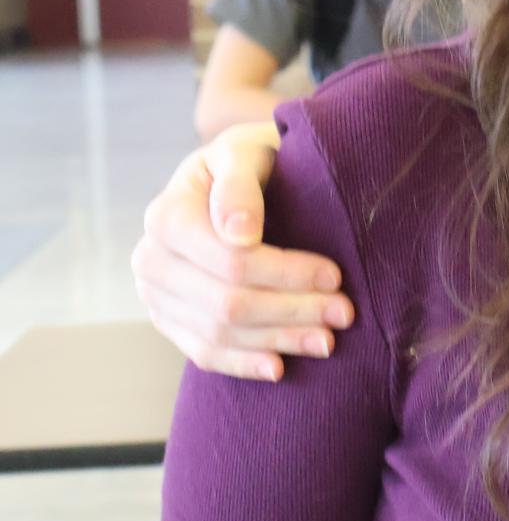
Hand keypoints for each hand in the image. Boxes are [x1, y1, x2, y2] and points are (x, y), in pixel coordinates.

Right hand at [130, 122, 351, 380]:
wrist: (233, 179)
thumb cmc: (251, 163)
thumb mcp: (247, 153)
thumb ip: (240, 183)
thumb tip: (239, 231)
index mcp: (166, 215)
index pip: (231, 260)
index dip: (287, 273)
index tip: (336, 276)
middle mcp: (151, 259)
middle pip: (227, 302)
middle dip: (292, 311)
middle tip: (346, 314)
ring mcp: (156, 296)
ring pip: (219, 332)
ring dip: (278, 340)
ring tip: (328, 341)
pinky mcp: (170, 320)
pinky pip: (203, 353)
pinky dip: (243, 363)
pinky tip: (280, 367)